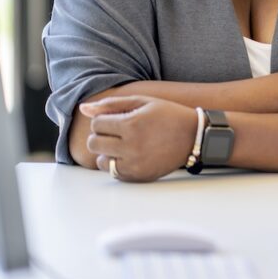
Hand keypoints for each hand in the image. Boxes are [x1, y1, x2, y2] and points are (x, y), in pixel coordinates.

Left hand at [78, 96, 196, 182]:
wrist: (194, 136)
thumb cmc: (168, 115)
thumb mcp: (143, 102)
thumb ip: (112, 104)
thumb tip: (83, 109)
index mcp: (131, 124)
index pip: (97, 124)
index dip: (104, 120)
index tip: (118, 119)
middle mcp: (131, 146)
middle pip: (94, 143)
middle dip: (102, 136)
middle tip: (118, 132)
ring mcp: (135, 163)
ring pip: (101, 160)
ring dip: (107, 152)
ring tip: (123, 144)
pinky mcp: (139, 176)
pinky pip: (114, 173)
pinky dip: (117, 164)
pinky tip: (130, 155)